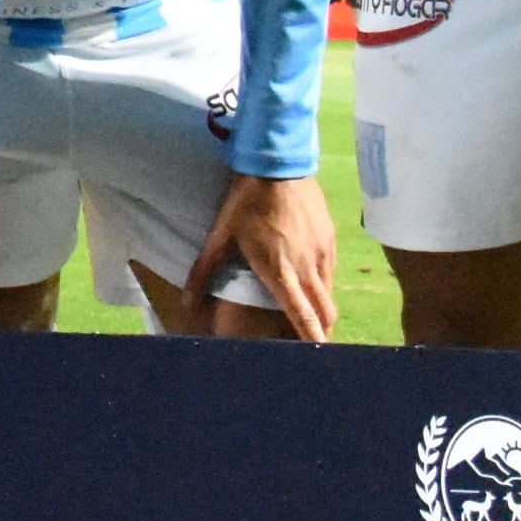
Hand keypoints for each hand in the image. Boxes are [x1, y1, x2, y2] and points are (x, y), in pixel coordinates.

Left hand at [184, 171, 336, 342]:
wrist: (278, 162)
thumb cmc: (246, 200)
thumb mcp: (220, 235)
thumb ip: (204, 272)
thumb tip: (188, 303)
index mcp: (281, 272)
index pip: (303, 317)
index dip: (312, 341)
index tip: (317, 358)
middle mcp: (308, 267)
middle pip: (325, 312)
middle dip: (321, 332)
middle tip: (313, 346)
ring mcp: (324, 252)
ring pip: (330, 293)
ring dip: (322, 309)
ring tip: (312, 318)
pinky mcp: (331, 238)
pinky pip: (331, 271)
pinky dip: (324, 285)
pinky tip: (311, 283)